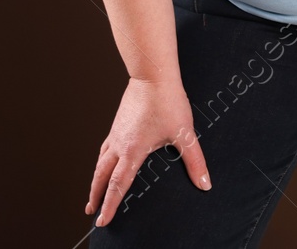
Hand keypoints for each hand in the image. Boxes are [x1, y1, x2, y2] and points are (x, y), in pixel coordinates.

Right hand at [86, 75, 211, 227]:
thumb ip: (194, 162)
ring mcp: (116, 133)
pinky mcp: (117, 124)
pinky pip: (104, 148)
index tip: (102, 220)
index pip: (117, 185)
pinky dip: (100, 162)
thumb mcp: (184, 134)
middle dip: (95, 196)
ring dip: (95, 180)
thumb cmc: (168, 102)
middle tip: (91, 211)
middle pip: (101, 176)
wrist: (153, 75)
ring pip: (99, 162)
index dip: (109, 205)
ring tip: (93, 192)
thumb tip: (205, 183)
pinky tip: (103, 162)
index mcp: (132, 151)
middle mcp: (119, 144)